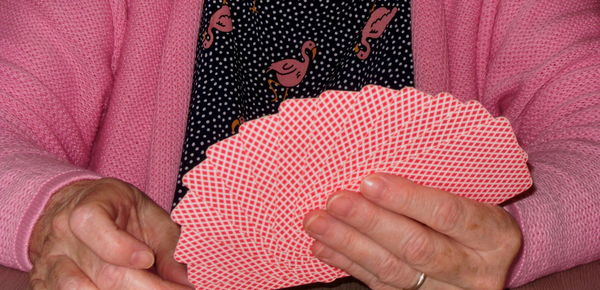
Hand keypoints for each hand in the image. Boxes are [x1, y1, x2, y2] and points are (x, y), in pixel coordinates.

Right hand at [28, 178, 192, 289]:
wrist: (76, 211)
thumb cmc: (119, 212)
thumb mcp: (148, 216)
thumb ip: (170, 246)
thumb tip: (188, 280)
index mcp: (88, 207)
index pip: (91, 224)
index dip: (120, 247)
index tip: (148, 259)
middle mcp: (63, 236)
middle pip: (101, 271)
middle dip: (146, 288)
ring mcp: (52, 263)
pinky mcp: (46, 285)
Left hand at [303, 173, 521, 289]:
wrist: (490, 258)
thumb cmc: (473, 216)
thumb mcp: (474, 198)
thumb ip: (438, 187)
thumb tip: (375, 171)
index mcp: (493, 235)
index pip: (448, 214)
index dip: (406, 199)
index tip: (368, 181)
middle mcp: (474, 270)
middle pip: (417, 247)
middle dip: (370, 222)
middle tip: (335, 201)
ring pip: (392, 271)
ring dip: (349, 244)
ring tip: (317, 222)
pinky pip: (379, 285)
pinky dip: (348, 264)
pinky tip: (323, 247)